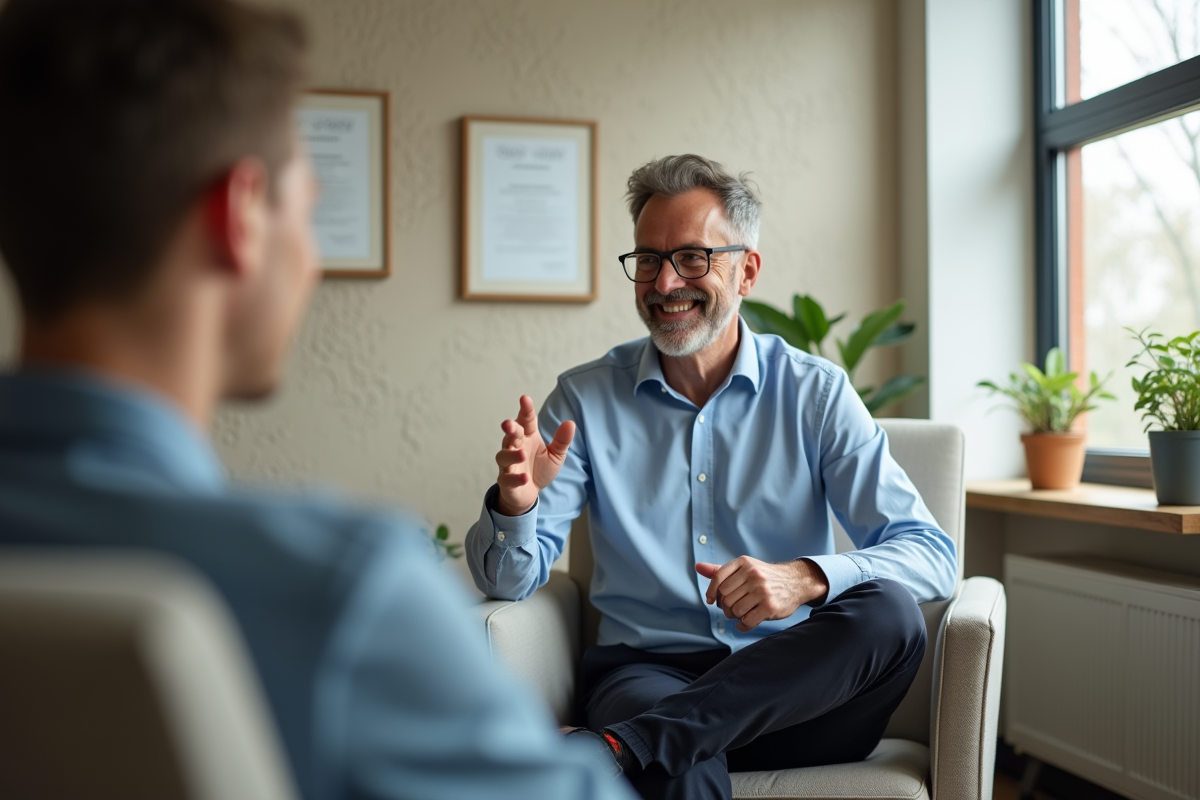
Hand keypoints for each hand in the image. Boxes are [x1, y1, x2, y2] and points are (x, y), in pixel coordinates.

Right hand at [494, 395, 574, 516]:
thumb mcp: (556, 455)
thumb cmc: (539, 469)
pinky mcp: (506, 481)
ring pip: (503, 456)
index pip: (526, 420)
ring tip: (522, 455)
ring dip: (512, 454)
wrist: (529, 494)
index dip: (525, 410)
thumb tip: (571, 423)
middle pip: (510, 435)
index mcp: (528, 437)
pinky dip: (515, 478)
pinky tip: (525, 478)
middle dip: (510, 429)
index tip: (524, 399)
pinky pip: (507, 478)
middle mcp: (516, 447)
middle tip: (510, 424)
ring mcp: (509, 464)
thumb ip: (562, 440)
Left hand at [695, 557, 828, 631]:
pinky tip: (746, 622)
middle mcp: (753, 575)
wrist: (796, 581)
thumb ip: (721, 571)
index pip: (718, 578)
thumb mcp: (744, 568)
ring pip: (734, 610)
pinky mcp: (770, 607)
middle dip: (724, 606)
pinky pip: (747, 621)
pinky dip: (743, 625)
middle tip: (731, 608)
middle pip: (724, 597)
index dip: (711, 592)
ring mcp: (762, 591)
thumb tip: (698, 567)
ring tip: (741, 613)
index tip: (711, 600)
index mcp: (744, 563)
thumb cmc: (765, 576)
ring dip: (734, 616)